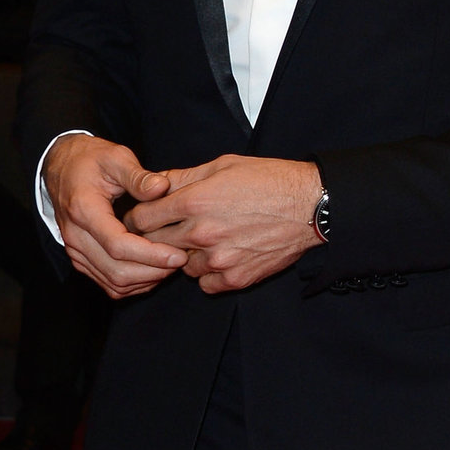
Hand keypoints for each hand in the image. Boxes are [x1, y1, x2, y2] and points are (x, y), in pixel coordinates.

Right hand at [44, 134, 184, 299]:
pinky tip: (155, 270)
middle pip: (117, 271)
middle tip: (182, 260)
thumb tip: (162, 188)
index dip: (152, 255)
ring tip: (172, 265)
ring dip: (147, 280)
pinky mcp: (82, 260)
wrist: (62, 168)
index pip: (118, 246)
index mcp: (84, 211)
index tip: (179, 255)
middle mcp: (76, 237)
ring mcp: (76, 252)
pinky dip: (135, 283)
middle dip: (154, 271)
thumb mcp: (115, 157)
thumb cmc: (90, 161)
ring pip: (114, 283)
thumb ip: (138, 176)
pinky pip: (109, 284)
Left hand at [123, 153, 321, 294]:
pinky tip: (220, 256)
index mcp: (194, 201)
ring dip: (185, 256)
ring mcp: (219, 259)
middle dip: (156, 237)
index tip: (144, 217)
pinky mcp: (236, 278)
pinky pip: (205, 284)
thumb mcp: (222, 166)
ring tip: (204, 241)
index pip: (142, 218)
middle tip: (169, 230)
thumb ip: (183, 177)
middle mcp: (202, 233)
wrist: (310, 206)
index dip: (139, 217)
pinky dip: (208, 274)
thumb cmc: (269, 180)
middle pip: (154, 244)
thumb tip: (153, 183)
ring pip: (180, 266)